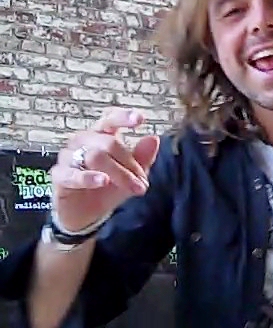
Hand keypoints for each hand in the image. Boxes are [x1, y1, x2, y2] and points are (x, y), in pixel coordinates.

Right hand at [50, 108, 159, 231]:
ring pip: (94, 156)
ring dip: (118, 173)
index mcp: (101, 135)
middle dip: (130, 163)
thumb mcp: (130, 175)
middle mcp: (83, 141)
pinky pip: (72, 173)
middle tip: (143, 183)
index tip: (139, 119)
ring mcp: (68, 156)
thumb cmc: (107, 188)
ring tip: (133, 187)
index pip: (109, 119)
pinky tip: (102, 181)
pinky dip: (89, 177)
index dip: (122, 117)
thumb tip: (154, 139)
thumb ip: (142, 158)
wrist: (87, 215)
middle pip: (109, 143)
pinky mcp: (59, 175)